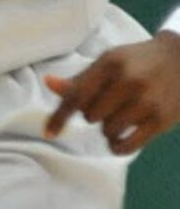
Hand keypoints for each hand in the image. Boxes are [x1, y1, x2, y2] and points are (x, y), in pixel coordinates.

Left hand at [43, 32, 179, 154]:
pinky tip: (119, 139)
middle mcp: (128, 81)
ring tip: (123, 113)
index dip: (59, 117)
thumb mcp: (109, 62)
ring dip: (109, 127)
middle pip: (90, 116)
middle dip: (95, 113)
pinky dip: (117, 146)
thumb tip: (48, 83)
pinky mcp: (161, 119)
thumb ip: (80, 79)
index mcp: (110, 63)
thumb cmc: (138, 62)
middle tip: (111, 102)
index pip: (76, 96)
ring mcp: (146, 101)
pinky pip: (126, 146)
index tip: (48, 133)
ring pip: (108, 130)